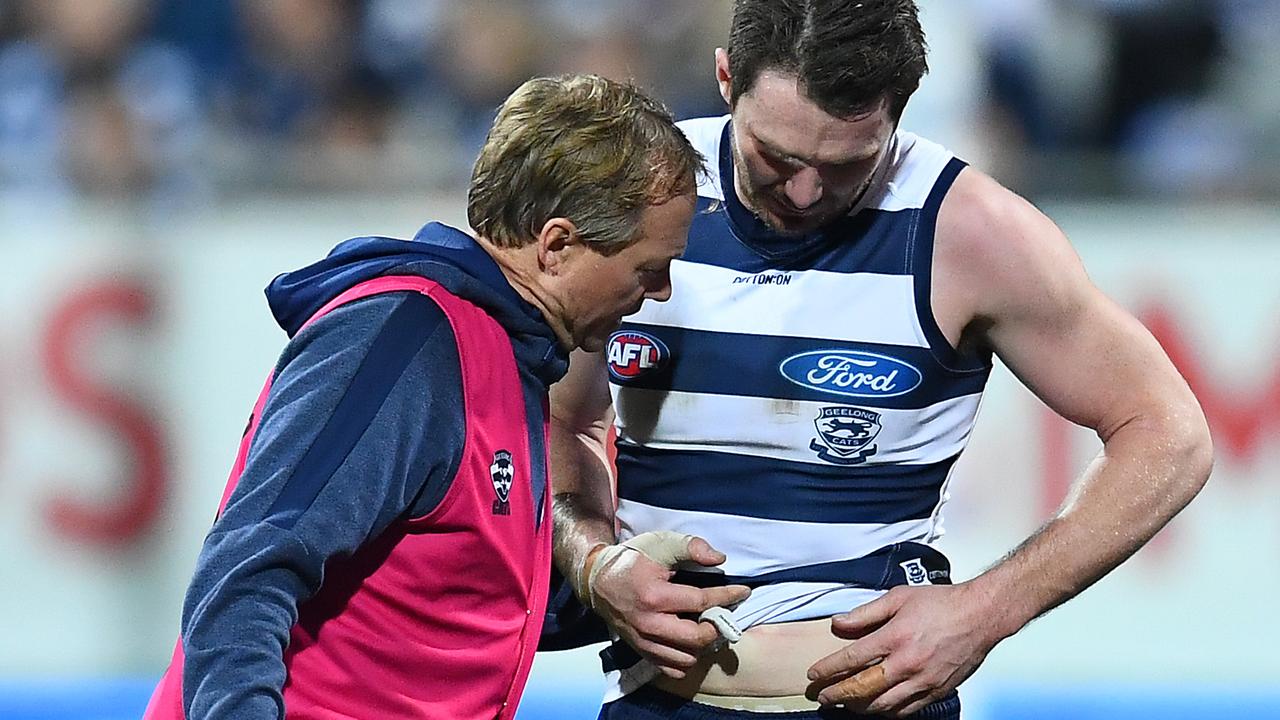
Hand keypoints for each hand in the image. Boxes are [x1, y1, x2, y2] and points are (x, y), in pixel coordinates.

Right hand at [587, 532, 750, 677]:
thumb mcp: (660, 545)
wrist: (597, 580)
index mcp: (654, 596)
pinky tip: (690, 641)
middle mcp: (648, 624)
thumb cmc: (631, 560)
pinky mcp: (641, 651)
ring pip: (687, 658)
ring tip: (705, 625)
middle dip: (717, 626)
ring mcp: (643, 641)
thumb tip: (719, 559)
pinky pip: (672, 668)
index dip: (727, 597)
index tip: (742, 592)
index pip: (701, 602)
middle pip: (697, 638)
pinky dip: (687, 659)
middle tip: (722, 613)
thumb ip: (691, 547)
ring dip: (702, 644)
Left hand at [806, 583, 1003, 716]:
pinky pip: (906, 710)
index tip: (814, 676)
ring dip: (859, 708)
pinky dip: (887, 712)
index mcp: (895, 638)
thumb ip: (865, 613)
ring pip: (883, 706)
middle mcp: (907, 664)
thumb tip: (838, 623)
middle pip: (863, 689)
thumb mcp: (898, 597)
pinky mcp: (937, 692)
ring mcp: (923, 681)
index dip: (828, 670)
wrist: (981, 615)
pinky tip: (876, 708)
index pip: (851, 659)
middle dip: (837, 696)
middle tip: (823, 698)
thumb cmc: (942, 603)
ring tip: (845, 705)